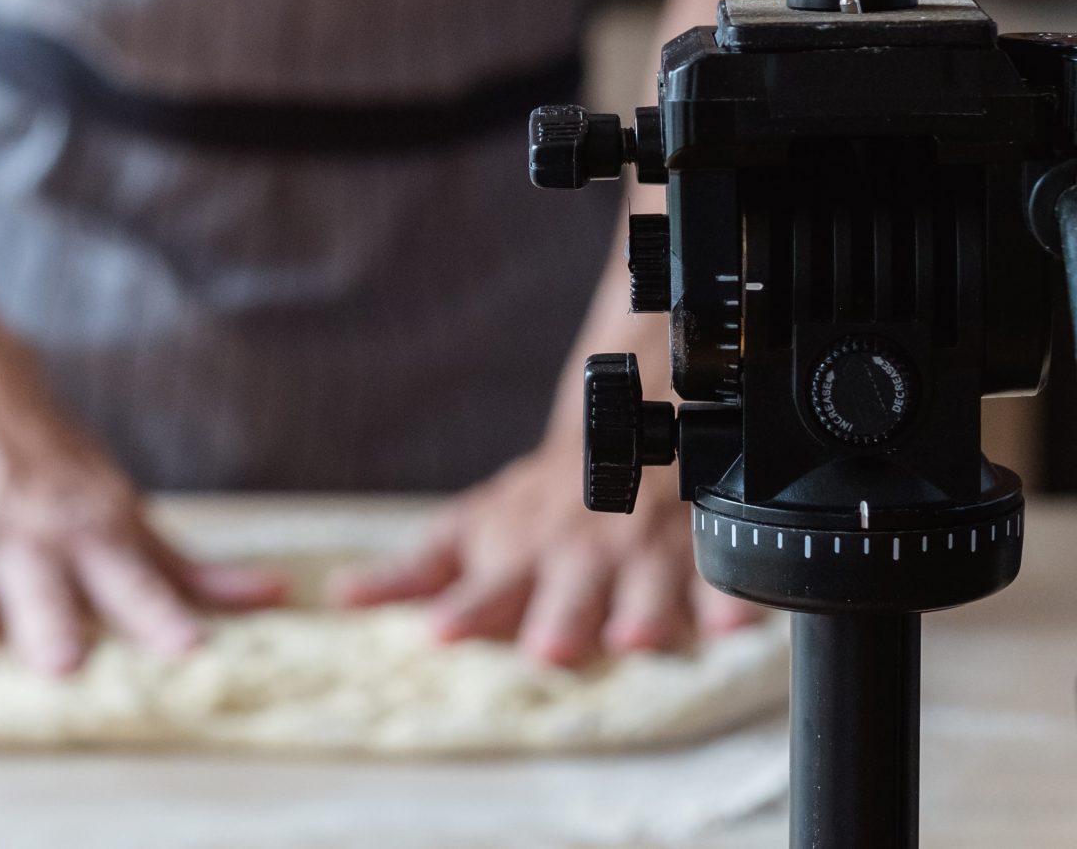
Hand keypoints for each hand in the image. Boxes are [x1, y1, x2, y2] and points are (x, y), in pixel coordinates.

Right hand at [0, 401, 283, 674]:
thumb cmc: (59, 476)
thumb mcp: (126, 512)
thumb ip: (188, 569)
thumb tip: (275, 598)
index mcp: (93, 536)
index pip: (137, 582)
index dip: (162, 616)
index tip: (190, 648)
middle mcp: (33, 547)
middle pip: (46, 593)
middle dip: (52, 627)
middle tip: (64, 661)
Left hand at [329, 441, 756, 666]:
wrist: (623, 428)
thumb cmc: (538, 506)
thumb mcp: (470, 531)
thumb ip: (413, 575)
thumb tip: (342, 599)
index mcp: (520, 556)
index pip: (488, 592)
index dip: (467, 612)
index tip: (442, 632)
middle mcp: (578, 558)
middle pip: (570, 594)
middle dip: (561, 620)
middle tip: (549, 648)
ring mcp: (639, 554)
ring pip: (646, 586)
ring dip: (642, 611)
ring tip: (637, 638)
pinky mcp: (696, 553)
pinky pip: (719, 576)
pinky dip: (729, 599)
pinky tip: (734, 623)